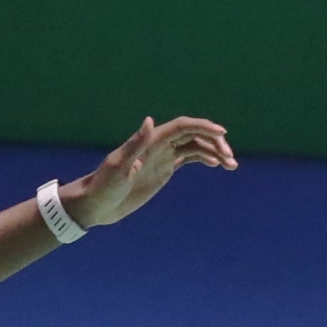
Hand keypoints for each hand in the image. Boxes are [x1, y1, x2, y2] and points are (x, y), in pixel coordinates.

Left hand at [64, 116, 237, 228]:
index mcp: (150, 142)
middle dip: (214, 142)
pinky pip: (189, 159)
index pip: (182, 127)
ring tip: (231, 165)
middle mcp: (158, 146)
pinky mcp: (163, 171)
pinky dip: (205, 159)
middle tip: (229, 159)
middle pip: (193, 135)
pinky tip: (217, 164)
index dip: (203, 126)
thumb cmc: (103, 186)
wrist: (95, 205)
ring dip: (214, 152)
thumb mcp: (118, 166)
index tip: (223, 134)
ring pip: (195, 147)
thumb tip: (150, 121)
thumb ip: (135, 144)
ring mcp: (162, 158)